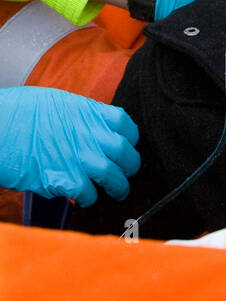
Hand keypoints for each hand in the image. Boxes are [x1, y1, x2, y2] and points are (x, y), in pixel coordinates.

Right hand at [0, 86, 139, 205]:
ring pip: (113, 177)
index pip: (124, 123)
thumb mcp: (57, 102)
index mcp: (87, 111)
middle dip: (131, 166)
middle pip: (125, 152)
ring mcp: (79, 157)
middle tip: (128, 172)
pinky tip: (84, 197)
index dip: (129, 136)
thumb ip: (79, 116)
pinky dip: (89, 198)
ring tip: (117, 192)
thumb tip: (86, 126)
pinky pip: (88, 194)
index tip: (127, 144)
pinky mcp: (65, 179)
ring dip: (118, 187)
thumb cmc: (20, 111)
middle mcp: (89, 133)